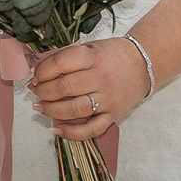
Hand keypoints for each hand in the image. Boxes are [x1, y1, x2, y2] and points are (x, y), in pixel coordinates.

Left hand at [28, 38, 151, 140]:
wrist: (143, 64)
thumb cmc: (113, 55)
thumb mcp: (91, 47)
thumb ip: (68, 57)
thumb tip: (40, 72)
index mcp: (94, 57)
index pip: (62, 63)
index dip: (43, 71)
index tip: (36, 76)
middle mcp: (101, 78)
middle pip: (64, 88)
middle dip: (43, 91)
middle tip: (36, 91)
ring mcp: (108, 99)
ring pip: (74, 110)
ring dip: (52, 110)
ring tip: (41, 107)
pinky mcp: (113, 115)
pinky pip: (91, 129)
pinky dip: (71, 133)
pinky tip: (56, 129)